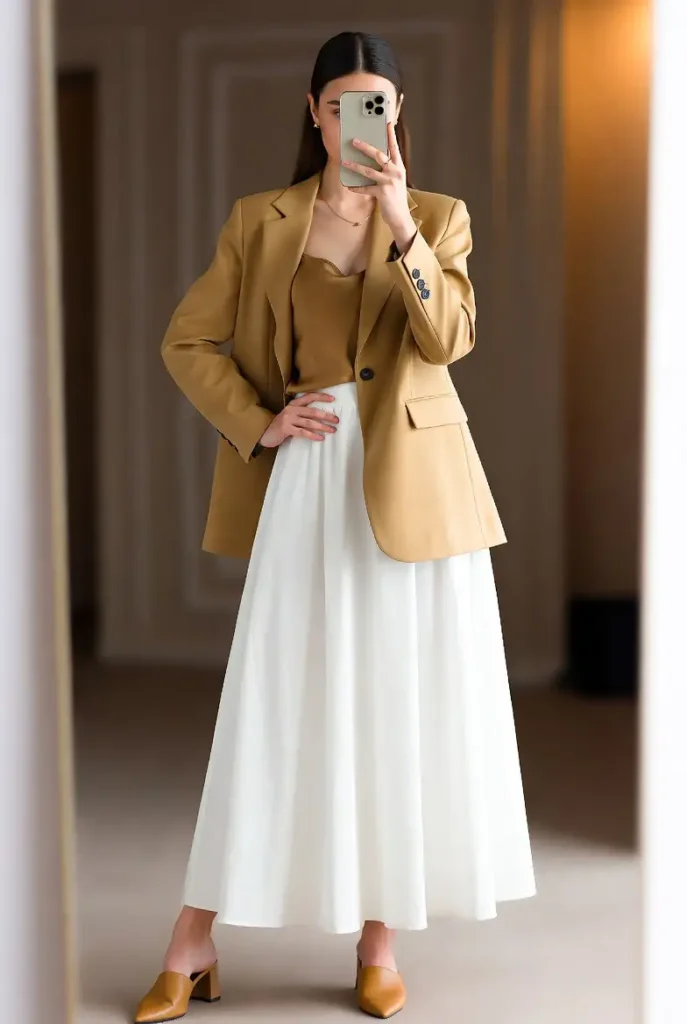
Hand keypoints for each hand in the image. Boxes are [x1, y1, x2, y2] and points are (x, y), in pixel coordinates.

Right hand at [259, 392, 338, 447]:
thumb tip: (322, 417)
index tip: (333, 399)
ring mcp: (288, 419)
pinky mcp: (286, 429)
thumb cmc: (281, 425)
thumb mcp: (290, 416)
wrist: (264, 433)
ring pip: (309, 422)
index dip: (321, 397)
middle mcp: (291, 409)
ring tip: (332, 430)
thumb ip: (302, 414)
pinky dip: (313, 435)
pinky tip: (320, 438)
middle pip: (312, 411)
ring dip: (322, 426)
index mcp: (293, 404)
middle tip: (336, 420)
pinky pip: (302, 432)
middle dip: (326, 415)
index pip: (309, 397)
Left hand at [342, 122, 416, 251]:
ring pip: (369, 170)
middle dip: (365, 147)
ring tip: (345, 162)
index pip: (394, 147)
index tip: (386, 122)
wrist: (400, 217)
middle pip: (379, 155)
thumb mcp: (395, 181)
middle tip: (354, 141)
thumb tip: (374, 160)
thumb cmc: (396, 198)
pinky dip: (356, 187)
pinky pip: (365, 188)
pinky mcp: (382, 193)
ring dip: (355, 166)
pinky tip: (349, 185)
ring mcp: (389, 182)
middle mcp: (395, 172)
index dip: (390, 135)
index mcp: (399, 167)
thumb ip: (388, 170)